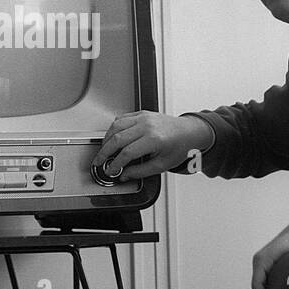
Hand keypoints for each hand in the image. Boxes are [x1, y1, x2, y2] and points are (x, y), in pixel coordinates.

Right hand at [95, 111, 212, 179]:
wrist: (189, 131)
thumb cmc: (179, 147)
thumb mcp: (162, 165)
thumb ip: (140, 171)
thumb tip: (124, 175)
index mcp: (154, 140)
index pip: (127, 153)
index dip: (115, 164)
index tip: (111, 170)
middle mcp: (147, 126)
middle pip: (117, 138)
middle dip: (105, 152)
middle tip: (99, 161)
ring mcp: (143, 117)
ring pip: (116, 126)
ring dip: (106, 139)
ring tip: (103, 150)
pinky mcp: (141, 113)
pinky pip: (121, 118)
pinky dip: (113, 128)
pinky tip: (111, 137)